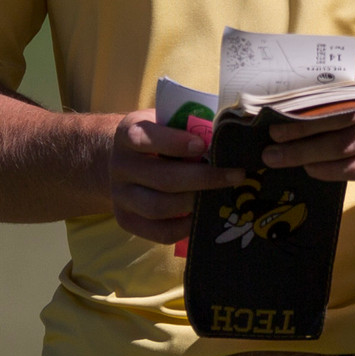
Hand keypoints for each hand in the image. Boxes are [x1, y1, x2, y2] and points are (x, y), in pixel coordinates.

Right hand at [108, 112, 244, 245]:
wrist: (126, 161)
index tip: (203, 145)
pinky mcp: (126, 221)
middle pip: (162, 178)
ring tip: (221, 197)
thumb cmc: (159, 137)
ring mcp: (120, 196)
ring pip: (158, 207)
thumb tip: (228, 139)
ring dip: (195, 204)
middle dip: (203, 178)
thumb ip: (189, 127)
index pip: (143, 138)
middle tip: (235, 176)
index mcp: (127, 134)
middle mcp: (119, 165)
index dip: (174, 143)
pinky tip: (204, 216)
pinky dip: (186, 228)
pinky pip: (159, 232)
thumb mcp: (167, 123)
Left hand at [258, 49, 354, 182]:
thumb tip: (274, 93)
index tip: (274, 101)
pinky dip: (328, 170)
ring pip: (345, 145)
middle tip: (272, 136)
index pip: (336, 76)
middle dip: (299, 127)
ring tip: (277, 157)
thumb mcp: (349, 83)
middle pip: (339, 114)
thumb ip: (322, 82)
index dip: (303, 89)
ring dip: (306, 153)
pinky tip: (309, 168)